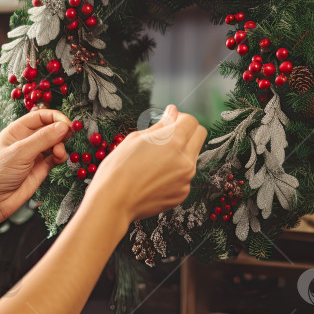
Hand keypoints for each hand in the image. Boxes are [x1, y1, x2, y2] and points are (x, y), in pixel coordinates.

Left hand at [0, 109, 71, 221]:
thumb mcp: (20, 152)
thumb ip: (43, 139)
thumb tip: (64, 126)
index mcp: (17, 130)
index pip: (40, 116)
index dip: (55, 117)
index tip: (67, 124)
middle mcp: (28, 139)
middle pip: (50, 127)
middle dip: (60, 130)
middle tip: (69, 135)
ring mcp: (36, 152)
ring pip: (56, 141)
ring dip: (61, 144)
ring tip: (59, 152)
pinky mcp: (43, 165)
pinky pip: (57, 156)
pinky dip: (61, 155)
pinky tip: (59, 158)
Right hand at [85, 105, 206, 221]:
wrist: (113, 201)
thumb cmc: (119, 168)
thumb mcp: (136, 138)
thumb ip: (160, 126)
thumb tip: (173, 112)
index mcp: (175, 141)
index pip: (192, 121)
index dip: (180, 119)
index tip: (170, 122)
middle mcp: (186, 159)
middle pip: (199, 136)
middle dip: (188, 132)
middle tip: (168, 137)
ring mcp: (186, 178)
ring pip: (193, 157)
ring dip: (181, 153)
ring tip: (156, 160)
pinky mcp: (182, 193)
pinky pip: (185, 176)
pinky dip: (175, 173)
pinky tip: (155, 176)